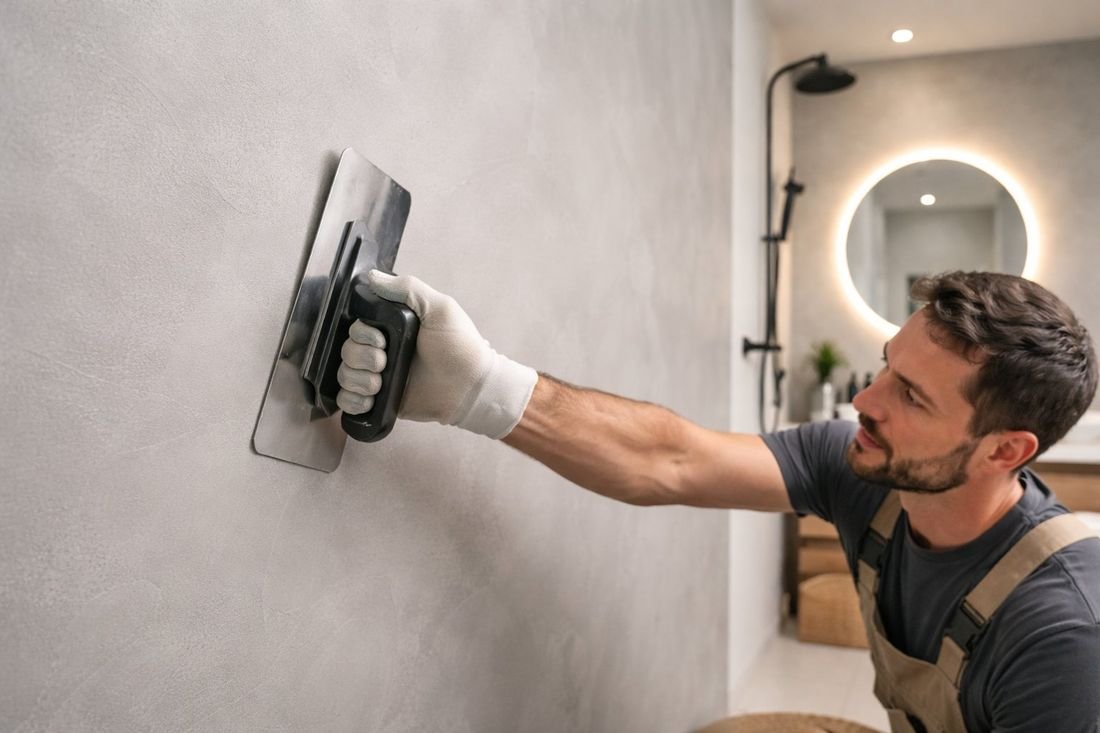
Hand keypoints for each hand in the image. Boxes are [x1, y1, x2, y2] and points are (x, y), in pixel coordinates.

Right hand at [336, 270, 537, 438]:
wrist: (471, 388)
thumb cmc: (461, 347)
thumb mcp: (440, 308)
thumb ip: (408, 288)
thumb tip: (372, 277)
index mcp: (392, 328)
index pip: (355, 327)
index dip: (362, 334)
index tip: (382, 340)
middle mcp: (382, 351)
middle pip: (347, 351)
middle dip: (362, 358)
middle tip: (384, 362)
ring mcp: (380, 377)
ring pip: (344, 375)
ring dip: (358, 380)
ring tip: (380, 384)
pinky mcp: (381, 402)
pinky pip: (348, 402)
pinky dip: (353, 401)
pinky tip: (371, 399)